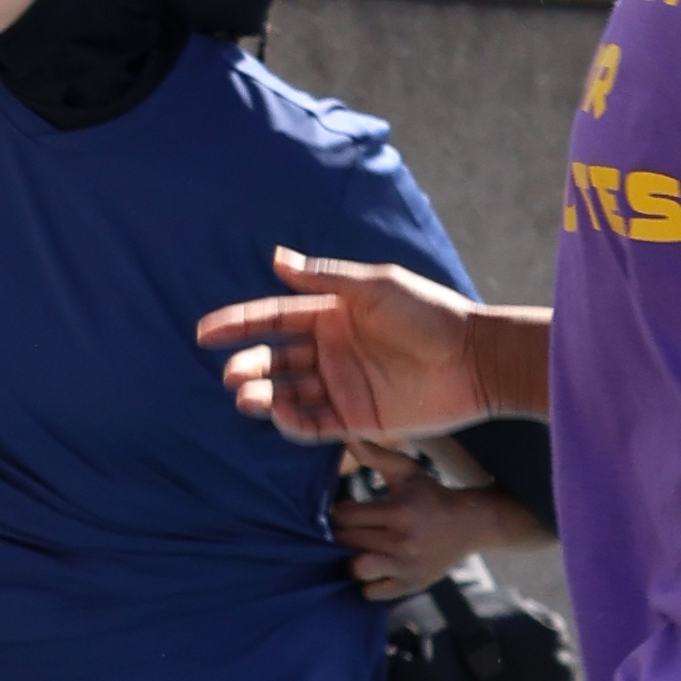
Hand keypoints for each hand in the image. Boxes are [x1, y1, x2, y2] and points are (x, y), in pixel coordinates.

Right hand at [197, 248, 531, 449]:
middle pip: (274, 359)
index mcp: (331, 315)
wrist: (476, 361)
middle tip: (229, 375)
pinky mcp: (357, 420)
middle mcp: (330, 351)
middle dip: (247, 366)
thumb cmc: (430, 315)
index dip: (238, 324)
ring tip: (243, 396)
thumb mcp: (376, 286)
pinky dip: (291, 422)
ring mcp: (341, 386)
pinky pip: (313, 424)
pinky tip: (279, 413)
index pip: (274, 319)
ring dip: (261, 394)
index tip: (204, 333)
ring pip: (286, 393)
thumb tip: (276, 256)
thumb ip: (325, 277)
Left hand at [329, 464, 536, 597]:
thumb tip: (347, 435)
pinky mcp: (412, 584)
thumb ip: (375, 455)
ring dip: (353, 560)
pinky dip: (369, 583)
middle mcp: (402, 541)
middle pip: (347, 542)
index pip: (346, 516)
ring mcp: (407, 566)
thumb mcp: (407, 471)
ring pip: (357, 569)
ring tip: (361, 550)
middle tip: (350, 530)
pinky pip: (373, 592)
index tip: (345, 510)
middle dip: (342, 535)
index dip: (339, 513)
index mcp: (398, 511)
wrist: (470, 524)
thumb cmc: (431, 494)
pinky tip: (376, 568)